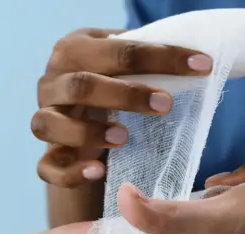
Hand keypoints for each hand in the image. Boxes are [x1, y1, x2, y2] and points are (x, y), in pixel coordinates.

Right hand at [34, 28, 212, 187]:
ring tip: (124, 138)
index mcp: (74, 49)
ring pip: (49, 124)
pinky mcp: (45, 154)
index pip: (117, 50)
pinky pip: (47, 167)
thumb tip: (198, 62)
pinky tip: (98, 172)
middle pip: (80, 85)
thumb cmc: (110, 82)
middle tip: (165, 105)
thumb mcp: (122, 64)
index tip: (200, 66)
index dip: (161, 57)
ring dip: (88, 132)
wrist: (78, 112)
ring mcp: (44, 118)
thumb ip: (145, 60)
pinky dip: (70, 172)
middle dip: (125, 95)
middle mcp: (51, 82)